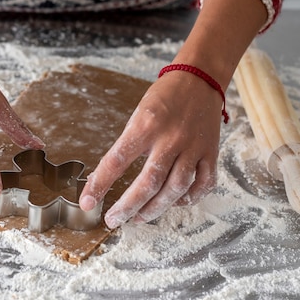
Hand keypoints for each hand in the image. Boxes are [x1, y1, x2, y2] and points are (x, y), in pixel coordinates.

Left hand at [79, 70, 221, 227]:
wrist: (199, 79)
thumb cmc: (164, 97)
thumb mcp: (138, 114)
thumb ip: (127, 145)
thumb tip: (106, 178)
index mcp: (146, 125)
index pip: (117, 160)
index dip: (100, 184)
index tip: (88, 202)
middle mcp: (171, 138)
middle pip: (149, 182)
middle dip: (128, 207)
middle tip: (113, 220)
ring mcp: (194, 147)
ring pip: (175, 189)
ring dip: (155, 209)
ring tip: (138, 217)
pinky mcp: (211, 153)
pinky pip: (202, 184)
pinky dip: (188, 199)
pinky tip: (174, 203)